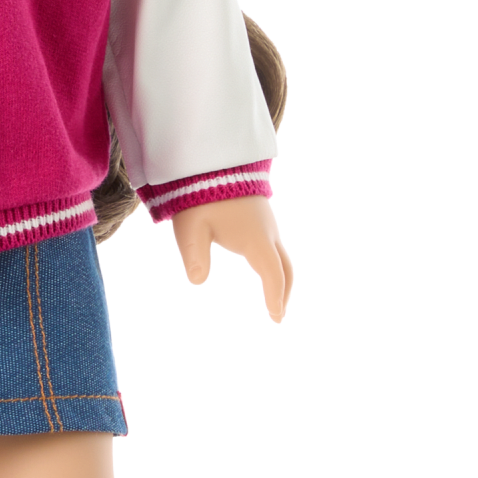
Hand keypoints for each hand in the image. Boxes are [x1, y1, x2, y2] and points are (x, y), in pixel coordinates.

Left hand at [170, 195, 293, 323]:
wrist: (212, 158)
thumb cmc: (199, 195)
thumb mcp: (191, 230)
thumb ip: (194, 257)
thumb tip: (198, 281)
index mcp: (257, 240)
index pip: (274, 275)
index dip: (276, 298)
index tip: (276, 319)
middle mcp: (268, 232)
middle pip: (286, 267)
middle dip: (284, 289)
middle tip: (279, 309)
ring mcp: (266, 220)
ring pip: (282, 253)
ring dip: (281, 273)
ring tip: (273, 290)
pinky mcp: (260, 212)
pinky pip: (274, 241)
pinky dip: (275, 258)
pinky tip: (260, 260)